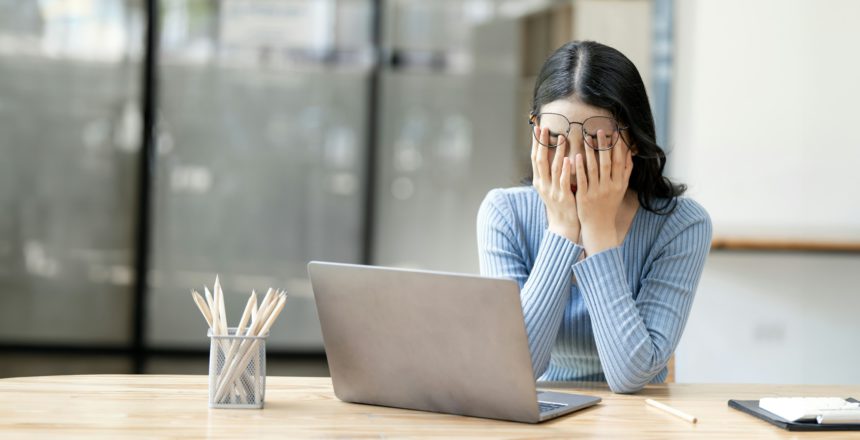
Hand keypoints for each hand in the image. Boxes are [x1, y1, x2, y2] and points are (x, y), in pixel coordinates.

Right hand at [531, 125, 579, 242]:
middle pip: (540, 160)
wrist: (563, 225)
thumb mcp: (550, 187)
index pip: (535, 158)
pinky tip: (569, 159)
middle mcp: (543, 184)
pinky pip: (563, 181)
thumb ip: (550, 172)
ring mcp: (552, 191)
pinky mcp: (563, 196)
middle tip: (544, 128)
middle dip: (542, 143)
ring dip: (556, 152)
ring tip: (561, 138)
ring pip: (553, 168)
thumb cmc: (560, 203)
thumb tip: (551, 153)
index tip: (536, 129)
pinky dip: (566, 170)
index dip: (535, 143)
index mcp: (539, 181)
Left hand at [574, 129, 633, 254]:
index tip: (615, 132)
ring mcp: (597, 192)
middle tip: (600, 130)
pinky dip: (579, 168)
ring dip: (590, 152)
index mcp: (619, 183)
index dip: (618, 146)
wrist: (599, 225)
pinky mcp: (584, 197)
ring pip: (594, 169)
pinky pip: (582, 180)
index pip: (619, 161)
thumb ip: (626, 171)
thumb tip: (630, 152)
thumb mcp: (621, 188)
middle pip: (607, 162)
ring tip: (586, 138)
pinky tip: (576, 156)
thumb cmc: (610, 204)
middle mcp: (609, 187)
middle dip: (604, 146)